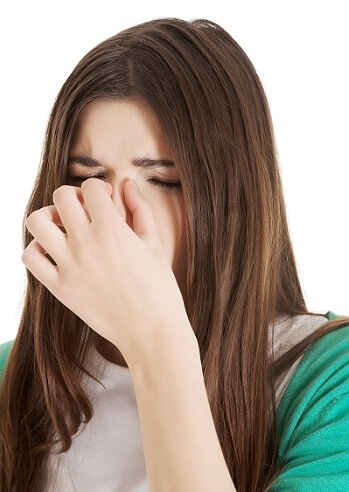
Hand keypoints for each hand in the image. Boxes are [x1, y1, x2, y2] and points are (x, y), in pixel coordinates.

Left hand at [22, 177, 191, 364]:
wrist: (150, 331)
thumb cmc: (159, 289)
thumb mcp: (155, 244)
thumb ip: (140, 209)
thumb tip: (128, 185)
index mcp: (112, 229)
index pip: (91, 187)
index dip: (100, 188)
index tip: (107, 200)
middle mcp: (85, 243)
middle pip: (61, 196)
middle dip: (74, 196)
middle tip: (85, 210)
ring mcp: (68, 266)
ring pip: (37, 221)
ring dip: (49, 217)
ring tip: (64, 227)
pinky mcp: (59, 288)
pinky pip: (30, 257)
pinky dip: (37, 248)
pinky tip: (55, 252)